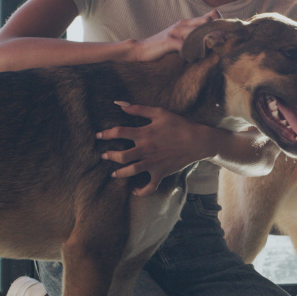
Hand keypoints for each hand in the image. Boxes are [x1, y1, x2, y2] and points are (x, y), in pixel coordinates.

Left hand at [97, 102, 221, 195]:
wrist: (198, 140)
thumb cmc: (179, 125)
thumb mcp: (160, 112)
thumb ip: (139, 109)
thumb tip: (120, 104)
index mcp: (144, 134)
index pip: (119, 132)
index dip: (106, 134)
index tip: (98, 136)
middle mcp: (146, 150)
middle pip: (121, 156)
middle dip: (109, 156)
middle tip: (103, 156)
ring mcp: (153, 163)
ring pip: (131, 171)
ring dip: (119, 173)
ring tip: (114, 174)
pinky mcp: (161, 173)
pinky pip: (149, 186)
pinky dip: (141, 191)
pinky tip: (135, 190)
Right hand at [131, 9, 220, 61]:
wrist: (141, 50)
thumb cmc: (163, 46)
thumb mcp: (182, 38)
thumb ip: (195, 37)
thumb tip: (214, 41)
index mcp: (187, 22)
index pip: (211, 15)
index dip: (220, 24)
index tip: (226, 35)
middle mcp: (183, 24)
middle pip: (208, 21)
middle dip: (218, 32)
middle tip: (224, 44)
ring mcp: (176, 31)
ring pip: (198, 32)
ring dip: (208, 41)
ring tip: (216, 49)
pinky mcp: (169, 41)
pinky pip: (185, 45)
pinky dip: (192, 52)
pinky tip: (195, 58)